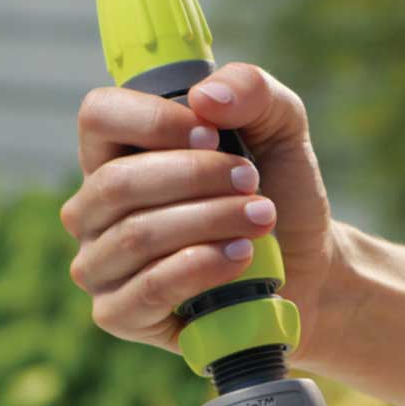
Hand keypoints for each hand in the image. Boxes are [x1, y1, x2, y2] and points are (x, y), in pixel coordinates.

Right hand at [60, 62, 339, 362]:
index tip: (213, 134)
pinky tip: (238, 259)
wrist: (309, 270)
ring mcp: (100, 264)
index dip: (153, 121)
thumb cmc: (280, 195)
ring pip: (136, 235)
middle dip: (196, 178)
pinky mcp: (118, 314)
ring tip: (261, 220)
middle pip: (119, 183)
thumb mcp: (281, 129)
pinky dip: (198, 269)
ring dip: (208, 222)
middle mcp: (95, 208)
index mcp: (117, 153)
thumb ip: (252, 91)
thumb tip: (204, 97)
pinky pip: (146, 290)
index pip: (99, 117)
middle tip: (252, 182)